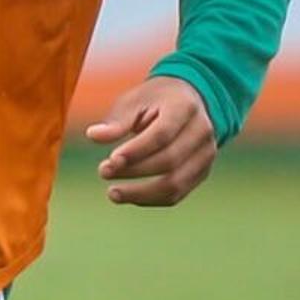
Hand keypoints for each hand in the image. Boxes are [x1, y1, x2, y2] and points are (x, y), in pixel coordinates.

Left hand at [88, 75, 218, 206]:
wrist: (188, 101)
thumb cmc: (154, 101)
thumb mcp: (134, 100)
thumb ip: (117, 120)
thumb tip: (93, 136)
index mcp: (185, 108)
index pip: (163, 134)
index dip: (136, 151)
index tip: (110, 160)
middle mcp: (202, 132)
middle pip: (170, 160)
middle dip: (134, 170)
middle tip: (103, 171)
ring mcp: (206, 154)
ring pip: (176, 183)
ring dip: (142, 193)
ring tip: (112, 193)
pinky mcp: (201, 172)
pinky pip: (177, 193)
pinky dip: (151, 199)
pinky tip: (128, 196)